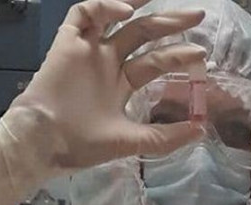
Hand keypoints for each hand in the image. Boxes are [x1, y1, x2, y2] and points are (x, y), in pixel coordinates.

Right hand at [0, 0, 206, 204]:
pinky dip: (105, 7)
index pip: (155, 62)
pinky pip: (84, 14)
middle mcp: (108, 63)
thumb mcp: (133, 142)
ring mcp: (88, 51)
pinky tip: (126, 11)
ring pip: (116, 17)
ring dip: (141, 5)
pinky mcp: (67, 43)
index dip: (178, 56)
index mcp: (122, 84)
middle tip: (199, 16)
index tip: (202, 54)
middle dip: (171, 24)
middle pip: (143, 34)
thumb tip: (201, 131)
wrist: (48, 143)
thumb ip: (165, 137)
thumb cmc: (85, 145)